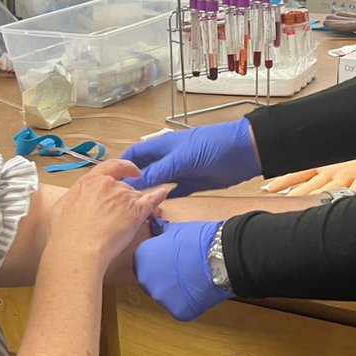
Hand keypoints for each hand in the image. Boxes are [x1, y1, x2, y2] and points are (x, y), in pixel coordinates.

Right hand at [48, 160, 166, 268]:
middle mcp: (108, 185)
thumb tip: (76, 198)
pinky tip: (162, 194)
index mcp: (90, 181)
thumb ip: (74, 197)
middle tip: (121, 212)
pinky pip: (152, 201)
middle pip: (124, 186)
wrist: (78, 249)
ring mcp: (124, 197)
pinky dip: (158, 197)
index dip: (124, 167)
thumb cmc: (66, 234)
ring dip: (135, 205)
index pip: (111, 166)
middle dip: (125, 198)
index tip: (131, 171)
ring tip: (130, 220)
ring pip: (136, 196)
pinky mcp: (136, 212)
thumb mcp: (62, 207)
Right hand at [121, 119, 260, 196]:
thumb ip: (159, 171)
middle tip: (121, 201)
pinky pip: (175, 192)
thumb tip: (134, 183)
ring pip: (159, 182)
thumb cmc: (213, 146)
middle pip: (145, 170)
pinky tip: (157, 209)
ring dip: (149, 193)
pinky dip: (166, 199)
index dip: (122, 165)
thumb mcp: (182, 159)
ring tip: (135, 208)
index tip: (111, 182)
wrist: (245, 152)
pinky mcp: (194, 183)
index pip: (135, 153)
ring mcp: (181, 170)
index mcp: (163, 145)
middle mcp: (169, 157)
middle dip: (133, 182)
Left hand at [133, 219, 230, 320]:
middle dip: (163, 278)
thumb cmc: (198, 240)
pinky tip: (199, 290)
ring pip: (165, 296)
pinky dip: (188, 302)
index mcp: (142, 258)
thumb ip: (161, 231)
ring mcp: (160, 298)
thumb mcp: (176, 229)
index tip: (169, 260)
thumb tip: (156, 227)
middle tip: (182, 270)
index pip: (143, 263)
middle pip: (151, 282)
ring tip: (192, 280)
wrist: (220, 257)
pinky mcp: (176, 311)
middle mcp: (145, 280)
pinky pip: (179, 308)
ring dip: (175, 291)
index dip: (158, 262)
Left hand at [265, 144, 355, 194]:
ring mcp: (350, 174)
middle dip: (295, 194)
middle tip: (279, 201)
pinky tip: (342, 201)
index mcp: (325, 165)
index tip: (270, 187)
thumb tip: (298, 177)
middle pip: (311, 185)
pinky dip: (351, 194)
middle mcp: (334, 170)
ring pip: (330, 188)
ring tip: (301, 205)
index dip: (284, 180)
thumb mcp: (335, 157)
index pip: (299, 173)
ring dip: (315, 197)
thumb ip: (318, 167)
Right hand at [323, 0, 355, 37]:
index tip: (339, 15)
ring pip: (344, 25)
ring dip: (334, 23)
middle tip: (328, 20)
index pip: (355, 18)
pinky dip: (335, 25)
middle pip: (347, 22)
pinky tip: (328, 23)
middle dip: (337, 21)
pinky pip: (344, 26)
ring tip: (325, 22)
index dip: (346, 17)